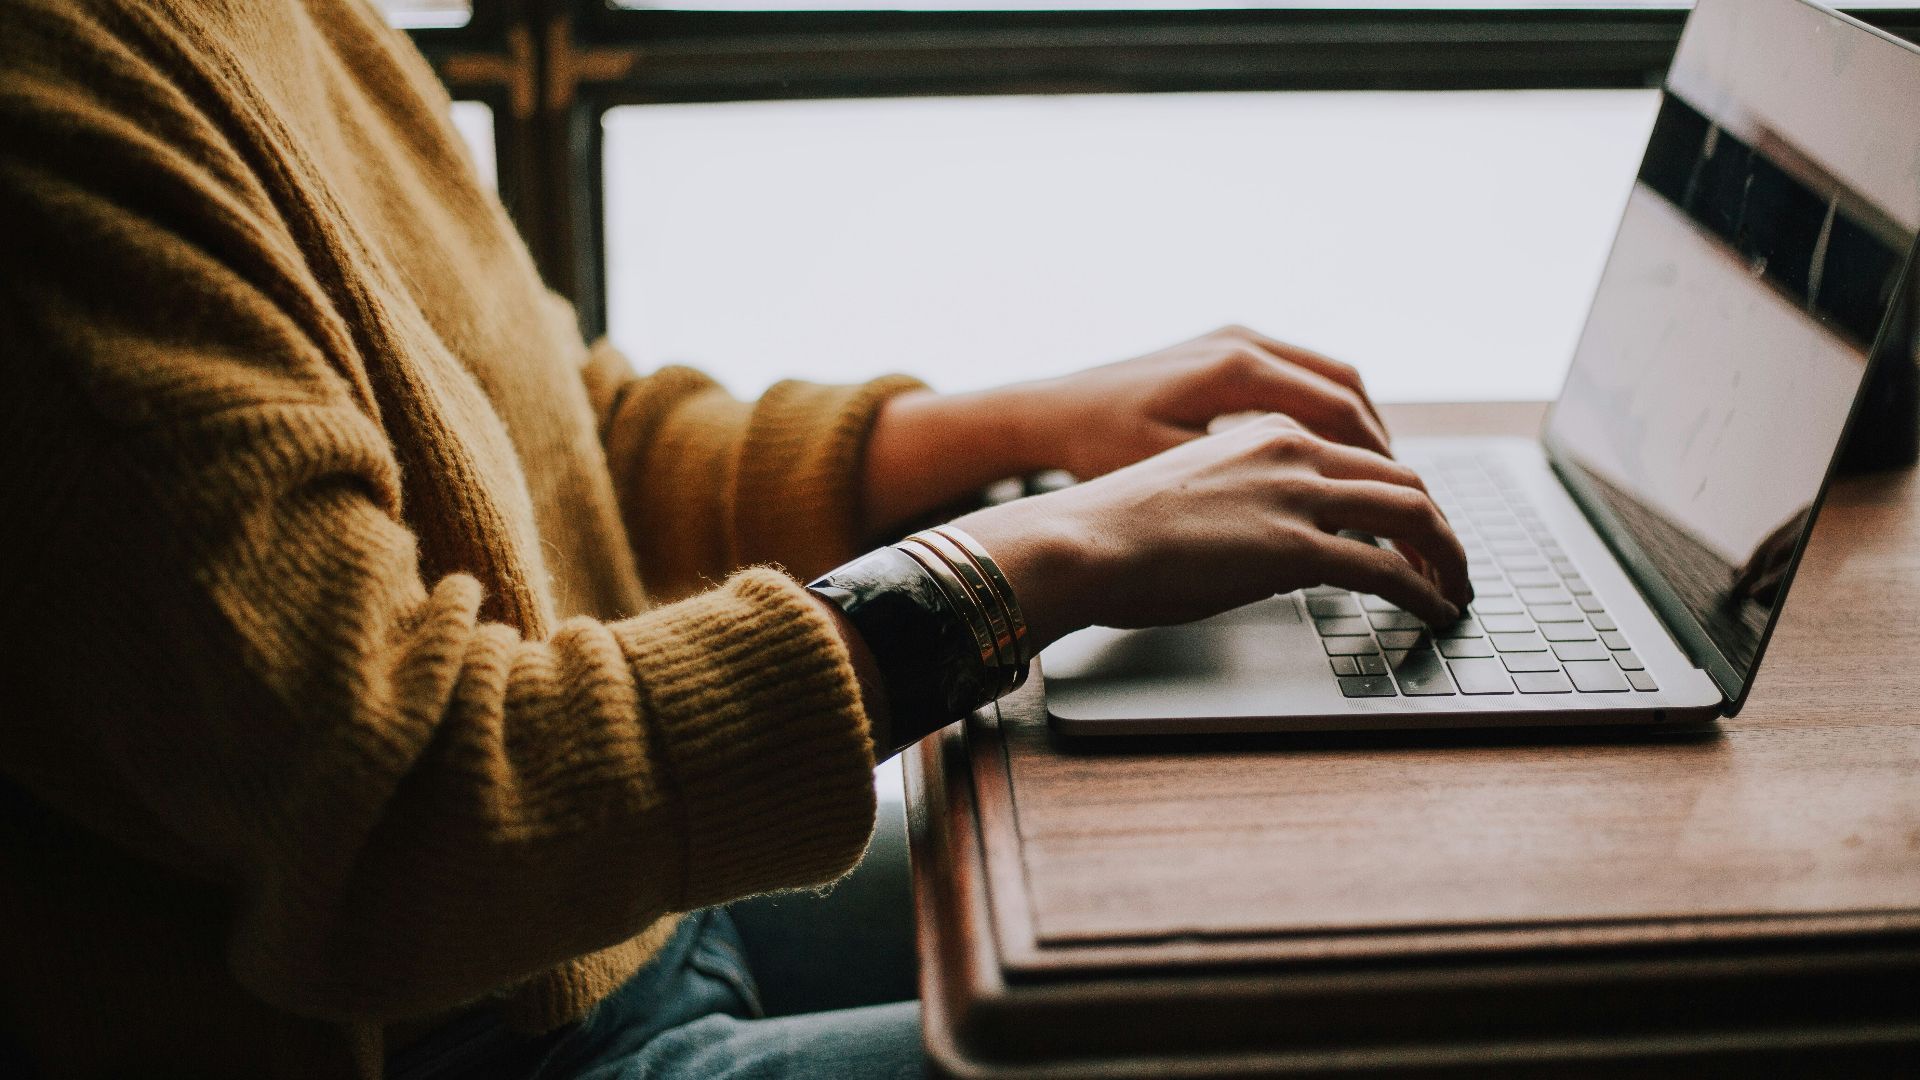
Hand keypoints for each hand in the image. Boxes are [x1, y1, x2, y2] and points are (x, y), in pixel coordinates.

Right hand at [950, 414, 1471, 650]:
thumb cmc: (1115, 529)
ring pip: (1413, 513)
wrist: (1079, 540)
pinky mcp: (1295, 547)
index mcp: (1267, 431)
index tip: (1413, 531)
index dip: (1401, 496)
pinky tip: (1434, 611)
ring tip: (1456, 590)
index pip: (1362, 456)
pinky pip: (1389, 568)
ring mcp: (1297, 495)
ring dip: (1447, 556)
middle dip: (1439, 526)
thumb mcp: (1193, 493)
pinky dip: (1425, 590)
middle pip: (1402, 479)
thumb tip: (1271, 547)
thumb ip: (1246, 503)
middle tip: (1451, 563)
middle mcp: (1292, 450)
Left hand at [1021, 324, 1390, 480]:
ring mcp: (1234, 338)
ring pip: (1327, 376)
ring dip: (1357, 424)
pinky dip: (1326, 411)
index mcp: (1235, 369)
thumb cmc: (1098, 447)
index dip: (1376, 460)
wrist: (1050, 411)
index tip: (1397, 502)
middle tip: (1402, 493)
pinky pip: (1298, 373)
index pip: (1337, 410)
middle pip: (1344, 387)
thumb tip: (1320, 513)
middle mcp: (1242, 341)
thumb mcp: (1172, 473)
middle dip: (1379, 443)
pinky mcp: (1224, 347)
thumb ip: (1247, 486)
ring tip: (1376, 477)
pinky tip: (1329, 453)